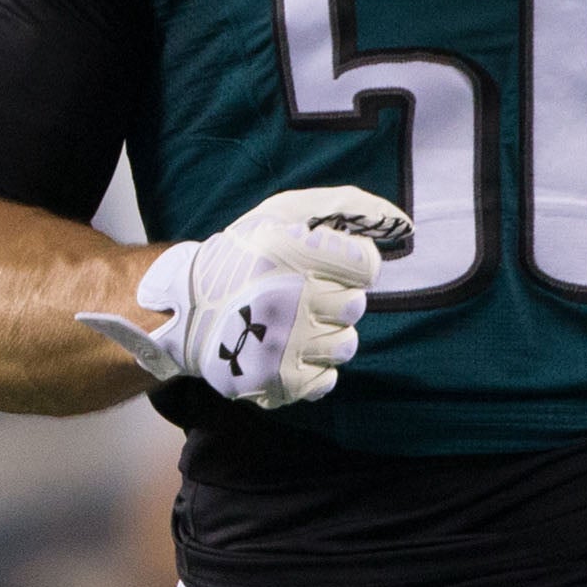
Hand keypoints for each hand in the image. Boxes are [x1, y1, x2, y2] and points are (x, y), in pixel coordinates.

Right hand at [77, 187, 408, 408]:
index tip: (323, 263)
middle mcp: (292, 300)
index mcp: (292, 252)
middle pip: (357, 306)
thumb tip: (399, 219)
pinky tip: (289, 349)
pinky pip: (327, 380)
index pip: (366, 265)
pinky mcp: (280, 382)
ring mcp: (287, 345)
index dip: (348, 263)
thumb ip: (344, 205)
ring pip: (346, 345)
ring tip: (295, 323)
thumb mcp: (283, 212)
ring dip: (327, 334)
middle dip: (336, 297)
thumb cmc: (243, 256)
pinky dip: (313, 367)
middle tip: (302, 293)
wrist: (187, 311)